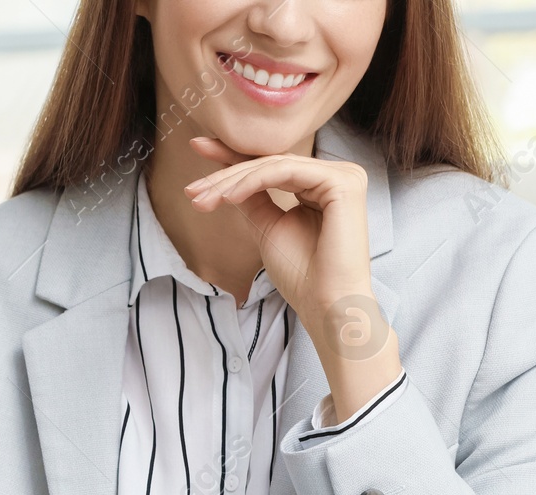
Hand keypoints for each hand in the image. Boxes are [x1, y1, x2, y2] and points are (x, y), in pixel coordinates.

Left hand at [183, 137, 400, 420]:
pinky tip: (228, 197)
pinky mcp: (343, 182)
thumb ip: (254, 198)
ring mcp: (344, 176)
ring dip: (232, 181)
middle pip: (270, 165)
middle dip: (225, 175)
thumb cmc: (302, 276)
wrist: (325, 304)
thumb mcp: (267, 227)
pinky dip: (253, 182)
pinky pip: (286, 173)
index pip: (271, 167)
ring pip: (274, 167)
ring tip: (204, 199)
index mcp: (322, 186)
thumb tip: (228, 178)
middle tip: (192, 190)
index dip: (233, 157)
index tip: (198, 148)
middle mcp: (337, 175)